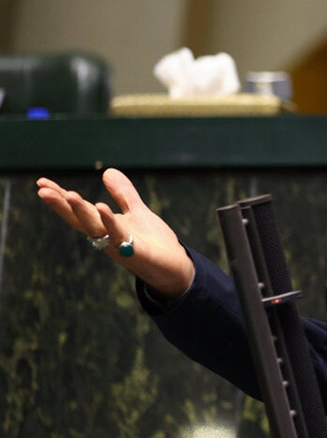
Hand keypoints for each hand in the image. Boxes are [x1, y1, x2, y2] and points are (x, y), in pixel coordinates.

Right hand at [36, 168, 195, 299]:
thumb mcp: (137, 211)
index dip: (60, 198)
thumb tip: (107, 171)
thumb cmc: (153, 241)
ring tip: (69, 195)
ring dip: (82, 212)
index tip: (41, 183)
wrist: (175, 266)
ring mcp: (118, 245)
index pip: (78, 210)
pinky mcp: (135, 252)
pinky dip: (110, 221)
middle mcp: (106, 237)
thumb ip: (122, 194)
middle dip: (61, 205)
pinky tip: (102, 207)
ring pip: (95, 228)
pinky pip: (119, 236)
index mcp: (104, 226)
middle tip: (42, 190)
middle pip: (79, 219)